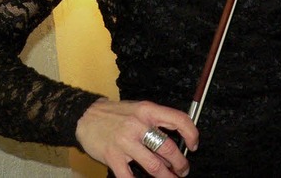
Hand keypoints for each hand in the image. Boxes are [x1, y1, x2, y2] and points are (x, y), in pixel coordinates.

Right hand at [76, 98, 198, 176]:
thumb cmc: (116, 114)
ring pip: (153, 165)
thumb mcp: (139, 110)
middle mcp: (138, 125)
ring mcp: (125, 142)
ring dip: (166, 176)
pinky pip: (129, 177)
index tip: (194, 144)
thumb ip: (156, 124)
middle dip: (180, 163)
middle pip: (167, 147)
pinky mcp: (112, 156)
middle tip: (183, 170)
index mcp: (148, 110)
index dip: (191, 133)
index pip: (178, 120)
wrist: (86, 116)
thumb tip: (174, 144)